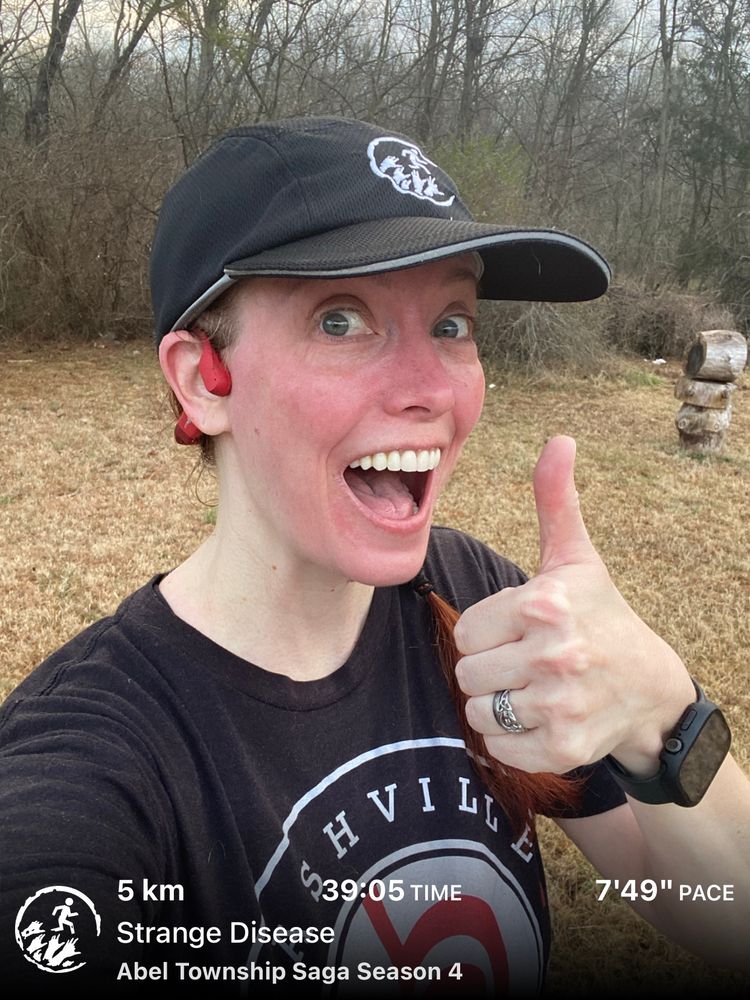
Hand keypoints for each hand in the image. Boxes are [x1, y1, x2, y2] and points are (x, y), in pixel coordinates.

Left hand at [453, 435, 694, 775]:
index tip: (520, 631)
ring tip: (533, 691)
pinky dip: (511, 740)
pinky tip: (541, 718)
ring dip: (498, 706)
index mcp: (544, 602)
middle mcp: (553, 654)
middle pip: (467, 673)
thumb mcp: (576, 559)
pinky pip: (497, 748)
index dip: (489, 633)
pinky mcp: (563, 747)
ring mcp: (559, 704)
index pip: (466, 631)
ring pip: (478, 712)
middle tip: (527, 663)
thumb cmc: (601, 616)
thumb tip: (559, 439)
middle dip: (491, 670)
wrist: (650, 688)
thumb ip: (555, 502)